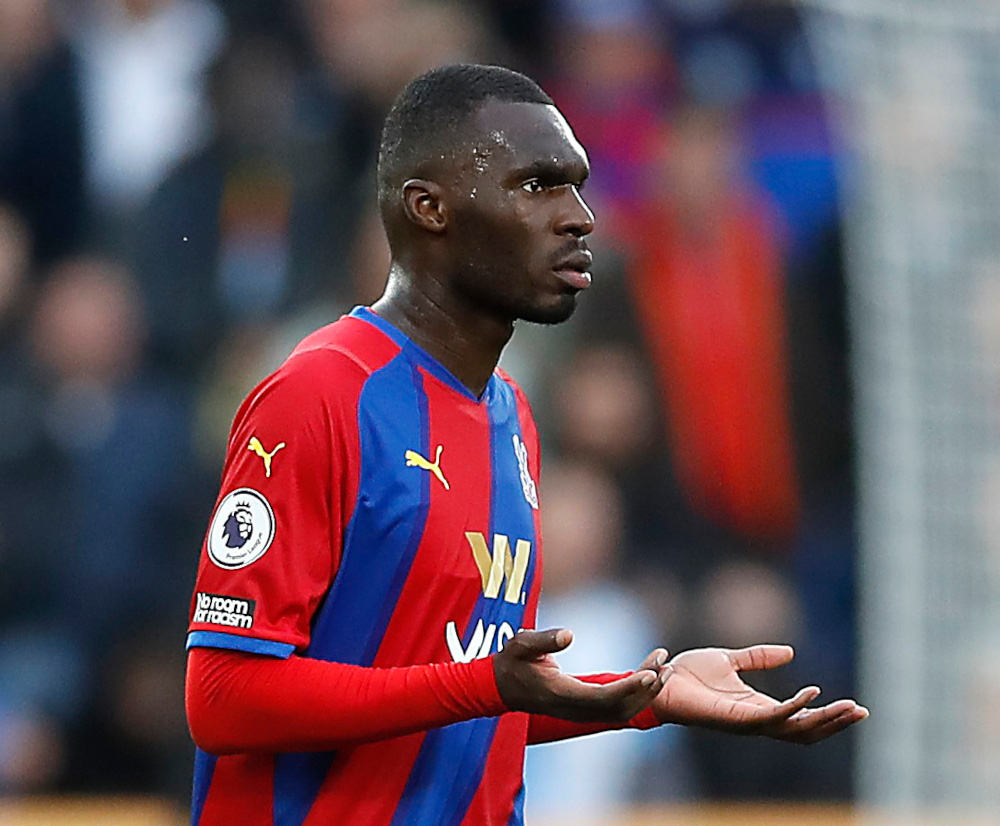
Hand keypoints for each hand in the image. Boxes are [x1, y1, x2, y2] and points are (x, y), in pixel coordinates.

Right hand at [493, 628, 668, 722]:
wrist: (500, 688)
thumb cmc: (511, 662)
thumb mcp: (520, 645)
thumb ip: (543, 640)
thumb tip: (569, 634)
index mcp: (562, 694)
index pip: (603, 698)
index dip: (629, 688)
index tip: (650, 673)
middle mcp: (575, 708)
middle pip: (620, 708)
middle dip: (646, 690)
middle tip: (666, 665)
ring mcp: (580, 711)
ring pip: (622, 711)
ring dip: (646, 693)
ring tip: (665, 669)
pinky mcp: (584, 707)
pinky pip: (617, 706)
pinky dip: (636, 693)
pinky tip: (648, 674)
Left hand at [651, 645, 868, 743]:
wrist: (663, 680)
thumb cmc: (690, 674)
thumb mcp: (731, 659)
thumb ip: (758, 657)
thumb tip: (790, 652)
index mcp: (759, 707)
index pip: (803, 719)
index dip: (829, 714)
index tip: (856, 706)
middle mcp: (757, 720)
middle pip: (806, 730)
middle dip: (836, 723)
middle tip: (862, 712)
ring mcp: (749, 722)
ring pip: (795, 729)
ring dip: (824, 719)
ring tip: (849, 707)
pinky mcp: (737, 719)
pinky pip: (772, 717)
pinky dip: (794, 707)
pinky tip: (812, 694)